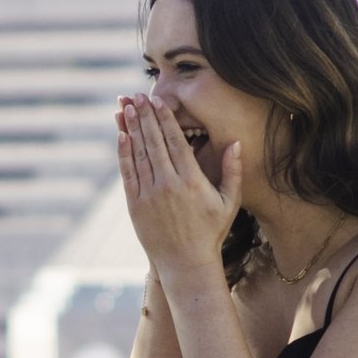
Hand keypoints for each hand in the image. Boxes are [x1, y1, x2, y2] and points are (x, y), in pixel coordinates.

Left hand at [118, 93, 240, 285]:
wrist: (185, 263)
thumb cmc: (211, 232)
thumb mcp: (229, 202)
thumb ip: (232, 171)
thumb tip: (236, 143)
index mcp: (192, 180)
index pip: (175, 141)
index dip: (165, 118)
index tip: (158, 100)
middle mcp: (168, 184)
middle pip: (154, 142)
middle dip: (145, 116)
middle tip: (137, 95)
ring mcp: (150, 194)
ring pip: (139, 154)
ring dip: (132, 128)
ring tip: (126, 107)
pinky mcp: (135, 205)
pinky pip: (128, 173)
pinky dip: (124, 153)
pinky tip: (122, 135)